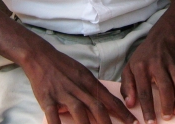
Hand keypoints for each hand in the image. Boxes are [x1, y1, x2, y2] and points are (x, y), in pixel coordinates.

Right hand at [23, 39, 138, 123]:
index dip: (122, 112)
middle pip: (97, 107)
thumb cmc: (63, 66)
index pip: (109, 99)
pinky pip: (53, 114)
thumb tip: (104, 104)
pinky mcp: (47, 97)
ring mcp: (63, 93)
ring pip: (79, 110)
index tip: (133, 122)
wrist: (41, 56)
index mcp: (89, 82)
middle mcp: (78, 88)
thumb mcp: (82, 73)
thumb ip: (92, 89)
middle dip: (108, 123)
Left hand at [120, 33, 174, 123]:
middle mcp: (156, 64)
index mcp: (140, 67)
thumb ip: (127, 87)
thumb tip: (130, 104)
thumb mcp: (128, 69)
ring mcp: (171, 64)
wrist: (160, 40)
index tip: (150, 122)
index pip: (144, 91)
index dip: (148, 109)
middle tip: (167, 117)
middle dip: (167, 105)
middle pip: (165, 87)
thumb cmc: (142, 59)